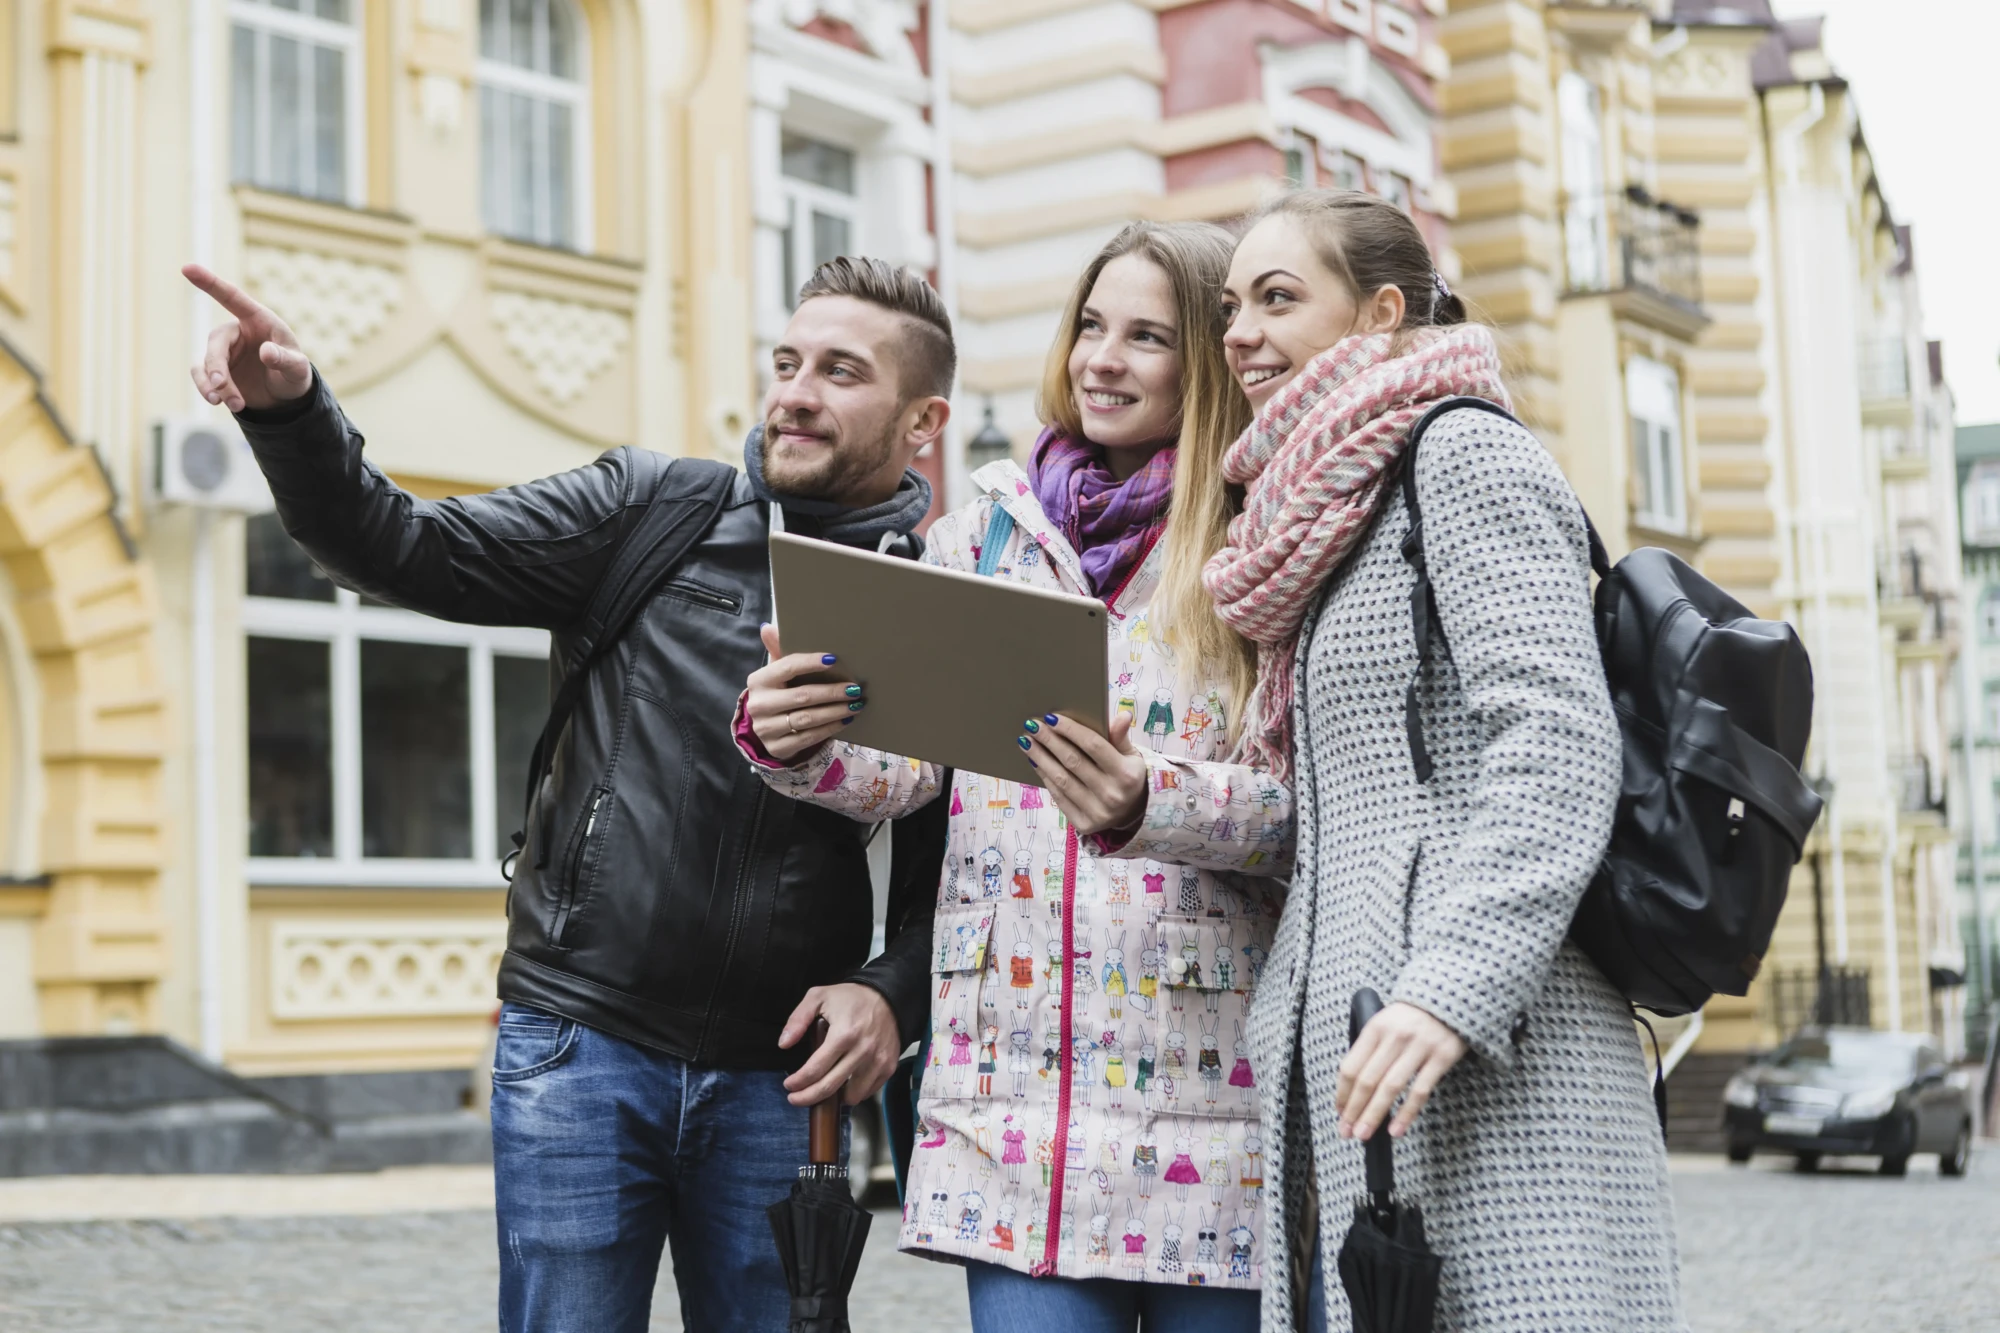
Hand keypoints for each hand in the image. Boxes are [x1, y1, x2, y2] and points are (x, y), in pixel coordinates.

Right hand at [182, 263, 313, 411]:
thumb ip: (285, 359)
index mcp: (257, 320)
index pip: (231, 297)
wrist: (285, 397)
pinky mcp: (214, 370)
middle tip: (223, 388)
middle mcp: (236, 332)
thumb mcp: (297, 368)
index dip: (210, 283)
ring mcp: (223, 351)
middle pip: (216, 343)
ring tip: (235, 404)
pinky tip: (220, 403)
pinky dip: (207, 389)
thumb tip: (266, 352)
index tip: (187, 267)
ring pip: (205, 362)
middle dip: (217, 367)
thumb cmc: (293, 372)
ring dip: (213, 384)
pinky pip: (201, 375)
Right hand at [744, 624, 864, 762]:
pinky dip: (830, 728)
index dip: (811, 663)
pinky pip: (809, 737)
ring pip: (807, 719)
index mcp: (758, 681)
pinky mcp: (777, 748)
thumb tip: (768, 627)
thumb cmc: (778, 692)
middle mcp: (759, 705)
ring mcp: (766, 729)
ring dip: (835, 711)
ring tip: (856, 705)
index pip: (787, 667)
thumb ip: (777, 650)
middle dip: (832, 692)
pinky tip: (845, 720)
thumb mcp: (776, 672)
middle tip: (855, 689)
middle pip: (802, 696)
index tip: (834, 660)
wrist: (766, 728)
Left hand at [779, 983, 901, 1106]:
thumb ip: (798, 1019)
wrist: (888, 997)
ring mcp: (878, 1061)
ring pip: (851, 1096)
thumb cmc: (850, 998)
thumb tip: (784, 1044)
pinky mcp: (889, 1067)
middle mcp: (862, 1051)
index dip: (798, 1082)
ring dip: (834, 1097)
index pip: (815, 1069)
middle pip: (830, 1087)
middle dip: (807, 1098)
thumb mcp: (818, 997)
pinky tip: (845, 1082)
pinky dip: (855, 1092)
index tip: (789, 1085)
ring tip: (824, 1086)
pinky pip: (868, 1092)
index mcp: (843, 1034)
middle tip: (795, 1098)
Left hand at [1019, 712, 1146, 836]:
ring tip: (1027, 742)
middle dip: (1049, 740)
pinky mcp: (1083, 824)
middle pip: (1073, 761)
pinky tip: (1035, 762)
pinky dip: (1045, 777)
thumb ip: (1121, 737)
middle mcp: (1112, 794)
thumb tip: (1122, 715)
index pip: (1094, 745)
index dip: (1071, 730)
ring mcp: (1097, 812)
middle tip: (1032, 725)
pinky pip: (1058, 796)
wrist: (1133, 813)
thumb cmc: (1128, 777)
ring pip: (1061, 779)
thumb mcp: (1131, 756)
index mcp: (1126, 774)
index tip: (1051, 717)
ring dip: (1040, 758)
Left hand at [1337, 1001, 1467, 1140]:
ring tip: (1364, 1135)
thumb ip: (1370, 1050)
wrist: (1453, 997)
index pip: (1351, 1066)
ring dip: (1374, 1115)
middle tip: (1347, 1132)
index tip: (1340, 1113)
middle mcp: (1394, 1036)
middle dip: (1354, 1110)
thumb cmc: (1412, 1018)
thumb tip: (1352, 1091)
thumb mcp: (1385, 1023)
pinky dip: (1406, 1113)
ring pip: (1390, 1087)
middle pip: (1367, 1080)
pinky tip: (1396, 1129)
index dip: (1343, 1094)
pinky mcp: (1441, 1057)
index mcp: (1375, 1028)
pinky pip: (1420, 1090)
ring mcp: (1419, 1047)